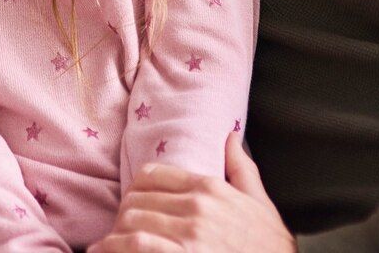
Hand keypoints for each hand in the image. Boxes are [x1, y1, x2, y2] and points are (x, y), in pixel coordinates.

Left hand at [92, 132, 294, 252]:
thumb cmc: (271, 249)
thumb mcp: (261, 206)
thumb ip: (242, 170)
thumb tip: (230, 136)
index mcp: (211, 188)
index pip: (151, 176)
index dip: (134, 191)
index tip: (130, 206)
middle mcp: (197, 207)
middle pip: (136, 200)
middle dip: (122, 216)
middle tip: (116, 230)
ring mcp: (189, 235)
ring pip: (132, 222)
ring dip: (115, 235)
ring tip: (107, 246)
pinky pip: (137, 245)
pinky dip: (114, 248)